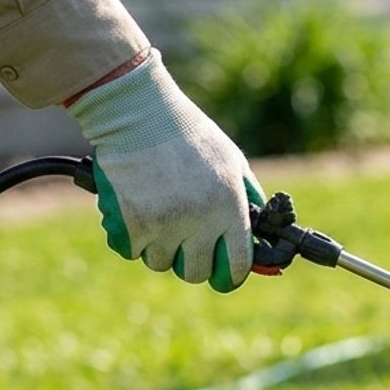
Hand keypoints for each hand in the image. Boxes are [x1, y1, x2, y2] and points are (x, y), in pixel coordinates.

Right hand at [66, 49, 262, 292]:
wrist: (138, 113)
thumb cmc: (189, 134)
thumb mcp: (231, 162)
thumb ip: (245, 199)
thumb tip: (257, 233)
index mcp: (230, 208)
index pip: (237, 266)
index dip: (231, 276)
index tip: (224, 275)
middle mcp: (201, 222)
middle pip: (197, 273)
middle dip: (192, 263)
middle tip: (185, 244)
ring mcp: (165, 225)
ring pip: (162, 263)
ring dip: (160, 248)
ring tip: (158, 218)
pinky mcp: (132, 223)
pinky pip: (133, 251)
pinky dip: (132, 239)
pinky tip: (136, 214)